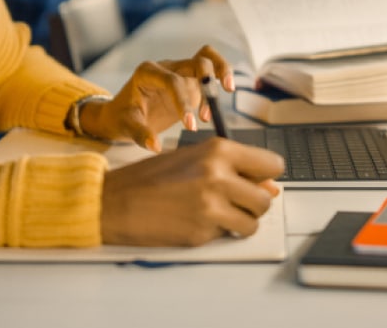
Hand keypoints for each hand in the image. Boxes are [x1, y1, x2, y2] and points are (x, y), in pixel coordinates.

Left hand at [79, 45, 232, 151]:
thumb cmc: (122, 117)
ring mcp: (180, 71)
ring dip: (221, 70)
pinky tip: (224, 95)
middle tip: (214, 104)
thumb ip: (140, 134)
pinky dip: (220, 77)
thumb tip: (156, 146)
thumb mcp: (125, 126)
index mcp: (147, 73)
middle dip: (208, 78)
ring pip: (206, 57)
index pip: (171, 81)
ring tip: (229, 90)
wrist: (122, 112)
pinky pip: (210, 69)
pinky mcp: (190, 80)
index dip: (183, 101)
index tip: (190, 126)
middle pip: (195, 60)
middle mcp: (166, 67)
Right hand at [101, 137, 284, 245]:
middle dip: (253, 204)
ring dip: (240, 222)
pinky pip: (227, 236)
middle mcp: (219, 175)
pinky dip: (218, 233)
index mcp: (219, 150)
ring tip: (216, 214)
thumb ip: (232, 168)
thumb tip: (270, 187)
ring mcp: (211, 206)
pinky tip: (196, 221)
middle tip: (232, 202)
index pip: (272, 164)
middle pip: (265, 199)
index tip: (259, 181)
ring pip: (253, 223)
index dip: (266, 176)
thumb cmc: (150, 178)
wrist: (113, 201)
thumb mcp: (193, 159)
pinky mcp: (201, 232)